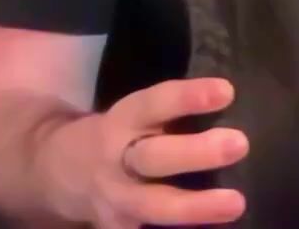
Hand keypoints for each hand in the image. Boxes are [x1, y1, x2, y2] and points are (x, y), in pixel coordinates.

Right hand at [48, 77, 248, 227]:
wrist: (57, 170)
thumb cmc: (123, 135)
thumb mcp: (137, 115)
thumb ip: (176, 113)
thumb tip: (237, 105)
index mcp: (125, 121)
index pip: (156, 103)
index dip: (188, 97)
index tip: (226, 92)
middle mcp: (118, 160)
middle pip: (154, 157)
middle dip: (196, 152)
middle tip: (241, 144)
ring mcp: (116, 201)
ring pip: (153, 205)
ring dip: (194, 207)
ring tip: (236, 204)